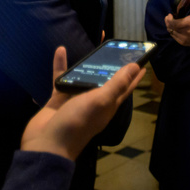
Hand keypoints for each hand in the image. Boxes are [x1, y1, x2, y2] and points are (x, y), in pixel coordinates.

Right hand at [21, 46, 143, 160]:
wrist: (47, 144)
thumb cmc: (77, 122)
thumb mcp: (100, 102)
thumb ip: (116, 84)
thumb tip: (135, 67)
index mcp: (108, 104)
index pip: (126, 87)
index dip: (135, 75)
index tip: (142, 61)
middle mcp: (94, 101)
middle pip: (105, 79)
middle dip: (111, 65)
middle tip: (115, 47)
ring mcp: (76, 99)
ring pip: (84, 77)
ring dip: (87, 63)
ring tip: (91, 45)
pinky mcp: (59, 98)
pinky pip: (62, 77)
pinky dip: (61, 65)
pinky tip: (60, 50)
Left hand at [164, 0, 189, 49]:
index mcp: (185, 23)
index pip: (171, 22)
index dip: (168, 18)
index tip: (170, 14)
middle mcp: (182, 32)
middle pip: (169, 28)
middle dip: (168, 22)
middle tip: (170, 18)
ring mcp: (183, 39)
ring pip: (172, 33)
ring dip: (171, 28)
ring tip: (173, 23)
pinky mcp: (184, 43)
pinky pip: (175, 38)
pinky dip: (174, 33)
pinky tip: (177, 29)